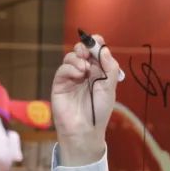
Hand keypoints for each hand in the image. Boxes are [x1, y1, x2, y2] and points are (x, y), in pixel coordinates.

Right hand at [51, 34, 119, 165]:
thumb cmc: (99, 111)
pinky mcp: (60, 83)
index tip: (97, 41)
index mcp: (99, 72)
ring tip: (85, 70)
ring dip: (78, 58)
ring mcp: (71, 77)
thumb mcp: (109, 88)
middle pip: (82, 50)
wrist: (84, 130)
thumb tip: (104, 48)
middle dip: (85, 47)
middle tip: (88, 52)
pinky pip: (63, 69)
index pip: (96, 51)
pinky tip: (78, 74)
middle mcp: (85, 72)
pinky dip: (70, 67)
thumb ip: (109, 68)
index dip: (96, 43)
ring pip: (71, 57)